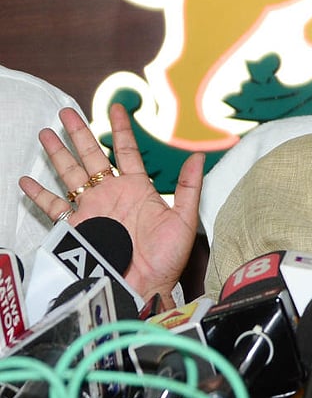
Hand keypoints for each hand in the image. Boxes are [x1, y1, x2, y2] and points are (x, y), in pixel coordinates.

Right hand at [19, 102, 203, 303]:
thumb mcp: (183, 219)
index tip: (116, 108)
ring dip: (58, 154)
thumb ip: (188, 187)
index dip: (121, 129)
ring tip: (46, 133)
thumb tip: (198, 156)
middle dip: (79, 133)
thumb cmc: (166, 259)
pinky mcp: (76, 228)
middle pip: (91, 156)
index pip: (126, 151)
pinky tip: (27, 181)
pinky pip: (54, 209)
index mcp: (137, 188)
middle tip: (66, 111)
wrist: (144, 289)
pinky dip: (40, 195)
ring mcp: (91, 210)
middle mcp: (111, 194)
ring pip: (71, 175)